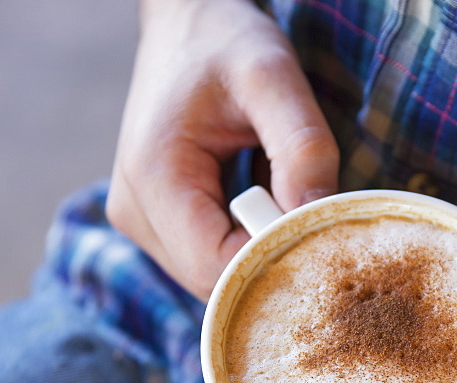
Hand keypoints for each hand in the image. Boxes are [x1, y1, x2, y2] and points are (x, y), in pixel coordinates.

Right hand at [106, 0, 338, 299]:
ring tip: (288, 202)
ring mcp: (143, 223)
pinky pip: (213, 258)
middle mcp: (135, 213)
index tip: (322, 239)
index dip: (274, 266)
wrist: (190, 23)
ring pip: (215, 277)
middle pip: (214, 282)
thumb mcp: (273, 77)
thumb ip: (301, 147)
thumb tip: (321, 218)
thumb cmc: (225, 41)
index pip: (216, 268)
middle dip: (272, 263)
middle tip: (317, 222)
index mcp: (152, 179)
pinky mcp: (160, 224)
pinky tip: (269, 206)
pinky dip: (249, 244)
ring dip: (262, 253)